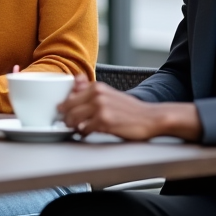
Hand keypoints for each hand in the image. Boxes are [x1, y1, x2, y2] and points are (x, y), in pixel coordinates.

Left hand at [58, 76, 200, 140]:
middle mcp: (97, 94)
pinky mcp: (104, 121)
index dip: (65, 106)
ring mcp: (100, 107)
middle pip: (67, 107)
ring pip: (72, 118)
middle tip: (69, 123)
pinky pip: (83, 129)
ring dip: (72, 126)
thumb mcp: (109, 94)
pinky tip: (88, 132)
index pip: (69, 95)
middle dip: (65, 117)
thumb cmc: (130, 109)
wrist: (151, 118)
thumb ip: (90, 90)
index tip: (65, 112)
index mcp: (97, 87)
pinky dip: (83, 132)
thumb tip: (74, 83)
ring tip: (78, 128)